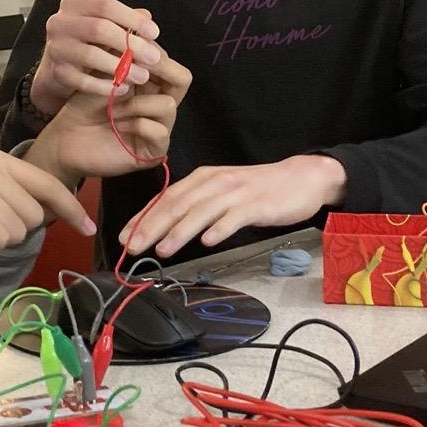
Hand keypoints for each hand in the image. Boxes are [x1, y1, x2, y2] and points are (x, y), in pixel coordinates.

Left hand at [26, 51, 191, 181]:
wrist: (65, 137)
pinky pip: (159, 131)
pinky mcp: (153, 151)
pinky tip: (116, 124)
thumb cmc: (83, 104)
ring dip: (137, 102)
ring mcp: (160, 129)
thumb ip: (122, 47)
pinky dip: (136, 124)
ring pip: (169, 105)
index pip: (169, 62)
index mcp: (151, 85)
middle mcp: (160, 105)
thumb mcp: (102, 69)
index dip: (152, 52)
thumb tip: (145, 12)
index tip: (128, 50)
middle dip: (157, 69)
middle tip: (134, 69)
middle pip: (182, 79)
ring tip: (112, 106)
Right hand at [30, 0, 163, 115]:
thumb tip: (147, 16)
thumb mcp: (105, 25)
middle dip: (131, 44)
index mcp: (73, 3)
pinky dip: (106, 86)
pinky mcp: (56, 72)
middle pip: (99, 29)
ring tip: (142, 76)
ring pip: (91, 55)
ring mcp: (55, 48)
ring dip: (121, 68)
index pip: (106, 6)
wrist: (58, 66)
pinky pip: (83, 81)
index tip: (154, 33)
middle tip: (154, 58)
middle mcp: (59, 22)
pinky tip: (123, 88)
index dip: (133, 19)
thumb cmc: (88, 41)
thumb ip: (124, 20)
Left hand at [121, 155, 346, 257]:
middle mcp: (216, 182)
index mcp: (203, 178)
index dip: (143, 217)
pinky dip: (220, 229)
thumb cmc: (258, 189)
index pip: (166, 198)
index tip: (124, 236)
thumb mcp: (222, 191)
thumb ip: (196, 205)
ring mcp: (236, 193)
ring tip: (162, 250)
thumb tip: (165, 227)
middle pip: (178, 205)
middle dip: (152, 226)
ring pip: (202, 212)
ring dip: (180, 231)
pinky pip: (235, 218)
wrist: (301, 177)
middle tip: (132, 246)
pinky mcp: (257, 205)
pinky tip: (208, 242)